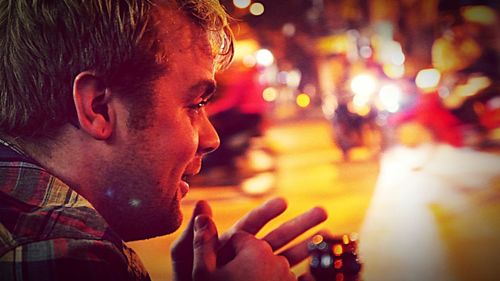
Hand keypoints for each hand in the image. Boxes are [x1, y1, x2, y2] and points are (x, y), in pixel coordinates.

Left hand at [171, 197, 326, 280]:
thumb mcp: (184, 259)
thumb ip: (193, 235)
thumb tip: (202, 204)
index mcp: (231, 245)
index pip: (252, 225)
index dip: (267, 212)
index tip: (283, 202)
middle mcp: (249, 257)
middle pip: (279, 237)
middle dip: (300, 224)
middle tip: (322, 211)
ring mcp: (260, 274)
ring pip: (289, 257)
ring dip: (309, 246)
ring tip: (328, 235)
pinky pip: (290, 280)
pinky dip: (306, 274)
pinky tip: (321, 266)